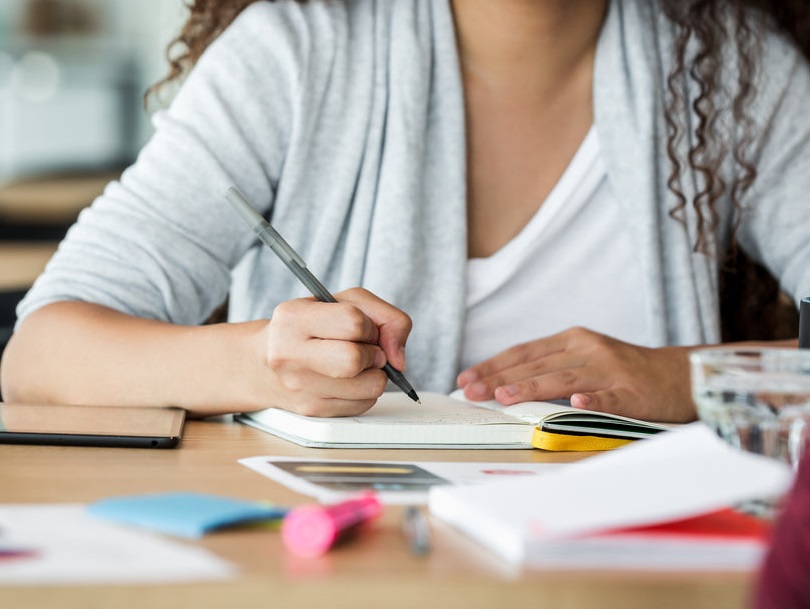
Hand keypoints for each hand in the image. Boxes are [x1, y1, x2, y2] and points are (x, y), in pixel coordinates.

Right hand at [256, 287, 411, 416]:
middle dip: (373, 354)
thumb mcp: (342, 303)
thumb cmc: (310, 328)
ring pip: (368, 387)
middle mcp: (289, 353)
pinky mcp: (312, 410)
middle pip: (355, 360)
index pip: (353, 322)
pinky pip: (363, 405)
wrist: (263, 363)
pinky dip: (366, 391)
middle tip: (366, 350)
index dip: (369, 326)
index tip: (363, 328)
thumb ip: (385, 317)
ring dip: (375, 375)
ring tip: (358, 365)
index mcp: (293, 318)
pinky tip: (349, 381)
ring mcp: (299, 387)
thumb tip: (398, 358)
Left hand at [456, 327, 694, 422]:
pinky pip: (610, 398)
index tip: (465, 379)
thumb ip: (550, 368)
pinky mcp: (632, 392)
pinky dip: (593, 401)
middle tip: (471, 391)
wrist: (680, 375)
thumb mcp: (585, 359)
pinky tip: (576, 405)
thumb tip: (503, 384)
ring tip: (504, 395)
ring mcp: (611, 370)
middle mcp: (588, 350)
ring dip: (533, 387)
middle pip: (537, 364)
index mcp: (573, 340)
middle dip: (500, 378)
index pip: (524, 352)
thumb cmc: (624, 371)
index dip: (493, 364)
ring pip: (566, 379)